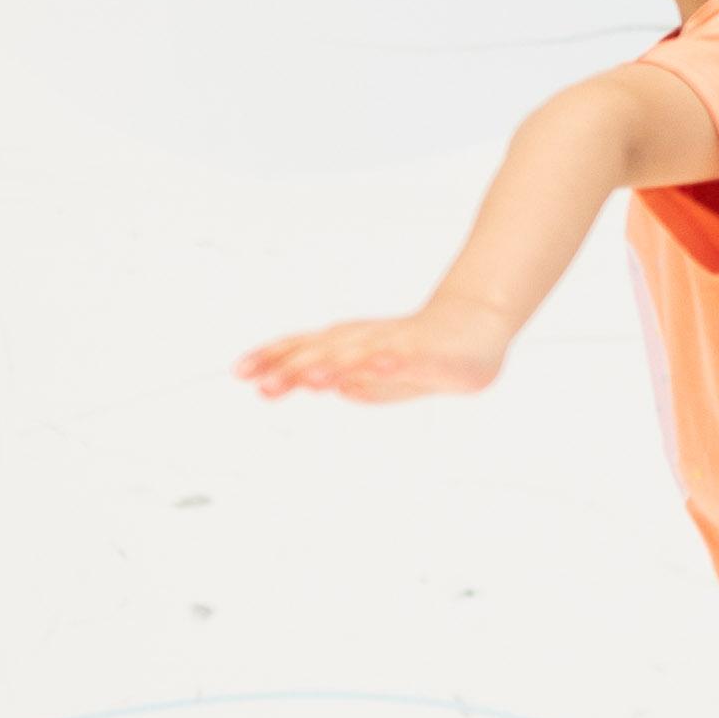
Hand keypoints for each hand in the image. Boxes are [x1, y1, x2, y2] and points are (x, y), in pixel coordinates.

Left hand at [238, 302, 517, 406]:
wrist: (480, 327)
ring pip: (357, 354)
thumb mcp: (387, 380)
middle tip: (260, 386)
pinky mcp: (425, 351)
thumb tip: (338, 390)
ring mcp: (394, 344)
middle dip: (291, 369)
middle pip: (322, 352)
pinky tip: (369, 370)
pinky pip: (403, 357)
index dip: (272, 358)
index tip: (238, 373)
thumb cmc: (428, 355)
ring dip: (332, 365)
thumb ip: (363, 386)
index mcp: (350, 346)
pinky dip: (386, 362)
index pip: (303, 348)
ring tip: (309, 380)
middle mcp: (365, 340)